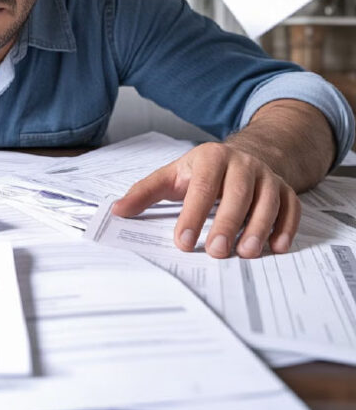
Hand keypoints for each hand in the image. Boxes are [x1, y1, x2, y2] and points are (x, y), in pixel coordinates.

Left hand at [111, 142, 300, 258]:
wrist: (243, 156)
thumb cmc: (202, 172)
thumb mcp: (172, 176)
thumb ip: (144, 192)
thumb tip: (117, 210)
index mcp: (211, 158)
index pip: (202, 187)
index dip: (193, 214)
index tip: (183, 241)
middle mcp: (242, 164)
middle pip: (238, 193)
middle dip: (227, 223)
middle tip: (215, 252)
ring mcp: (267, 176)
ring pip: (268, 201)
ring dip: (258, 228)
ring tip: (245, 253)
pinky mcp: (286, 190)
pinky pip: (291, 208)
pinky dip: (286, 227)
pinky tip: (276, 247)